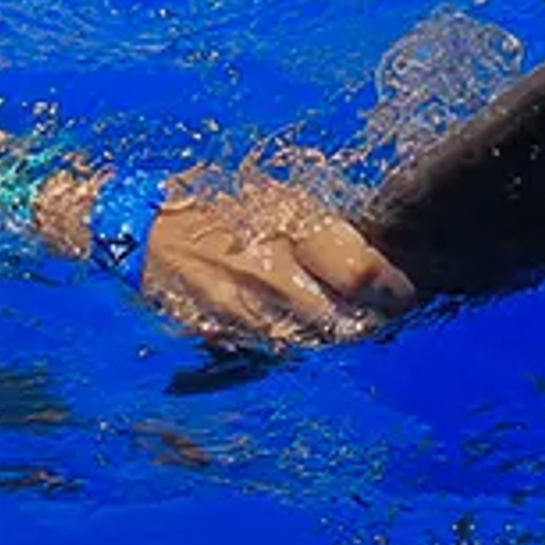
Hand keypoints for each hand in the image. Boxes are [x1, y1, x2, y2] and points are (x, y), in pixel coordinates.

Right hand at [139, 174, 415, 343]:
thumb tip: (368, 259)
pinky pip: (278, 347)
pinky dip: (297, 340)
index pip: (360, 272)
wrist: (140, 230)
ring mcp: (247, 310)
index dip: (392, 288)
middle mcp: (271, 273)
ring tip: (348, 322)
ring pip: (315, 340)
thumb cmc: (214, 204)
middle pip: (345, 319)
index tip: (404, 292)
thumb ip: (320, 231)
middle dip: (369, 320)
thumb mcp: (273, 198)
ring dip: (335, 334)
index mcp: (289, 227)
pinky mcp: (226, 333)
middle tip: (383, 314)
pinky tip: (299, 325)